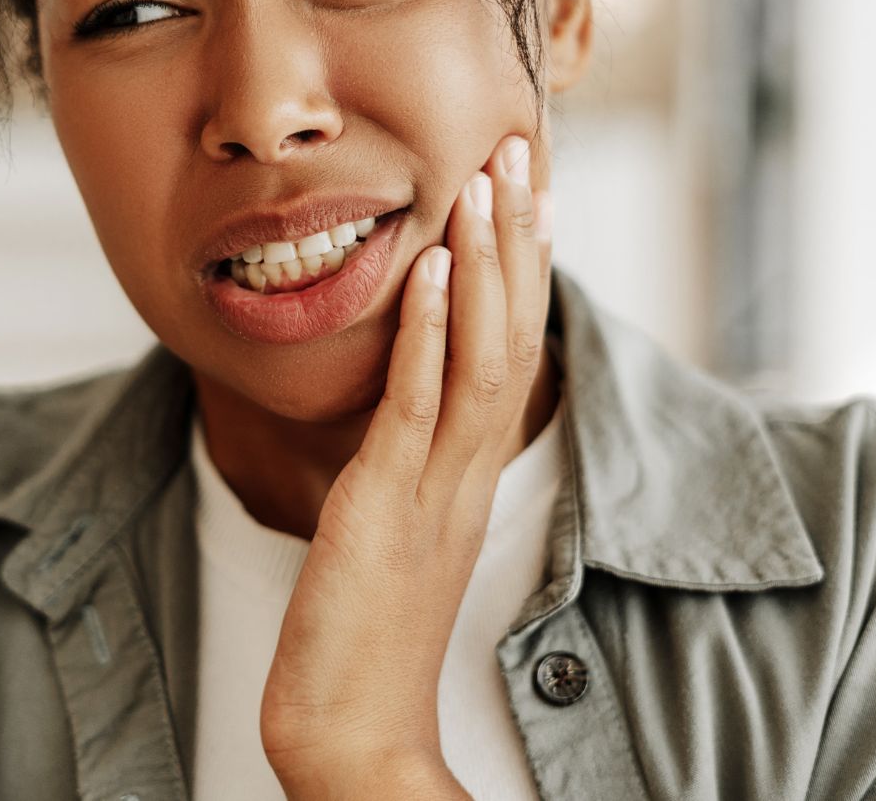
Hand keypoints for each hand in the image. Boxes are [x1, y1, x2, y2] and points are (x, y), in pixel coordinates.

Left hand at [258, 133, 553, 800]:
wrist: (348, 729)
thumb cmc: (360, 638)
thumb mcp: (391, 532)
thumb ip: (404, 468)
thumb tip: (401, 409)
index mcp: (469, 473)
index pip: (511, 349)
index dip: (523, 265)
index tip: (527, 189)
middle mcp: (466, 471)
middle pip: (514, 332)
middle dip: (520, 236)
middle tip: (524, 145)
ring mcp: (433, 487)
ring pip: (479, 356)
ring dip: (484, 262)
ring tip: (486, 179)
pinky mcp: (385, 505)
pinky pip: (414, 405)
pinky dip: (424, 331)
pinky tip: (427, 267)